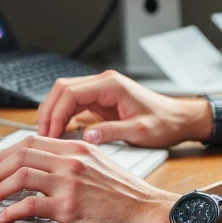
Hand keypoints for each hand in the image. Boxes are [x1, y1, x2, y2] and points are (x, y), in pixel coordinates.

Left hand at [0, 135, 175, 222]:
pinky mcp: (69, 206)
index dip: (8, 153)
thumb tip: (52, 170)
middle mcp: (72, 160)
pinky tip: (5, 218)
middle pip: (21, 154)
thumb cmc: (130, 198)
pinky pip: (29, 204)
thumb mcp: (103, 167)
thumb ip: (78, 163)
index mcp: (80, 148)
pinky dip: (11, 211)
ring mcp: (70, 182)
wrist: (150, 214)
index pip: (33, 141)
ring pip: (20, 175)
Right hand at [37, 69, 211, 147]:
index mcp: (111, 85)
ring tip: (48, 138)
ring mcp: (100, 91)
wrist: (179, 119)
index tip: (50, 135)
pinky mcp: (100, 101)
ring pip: (65, 96)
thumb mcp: (140, 131)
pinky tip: (60, 135)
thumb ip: (112, 133)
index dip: (55, 113)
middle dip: (48, 112)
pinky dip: (63, 118)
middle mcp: (103, 83)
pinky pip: (74, 106)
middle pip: (62, 90)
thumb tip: (86, 137)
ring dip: (53, 115)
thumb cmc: (164, 123)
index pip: (71, 92)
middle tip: (43, 137)